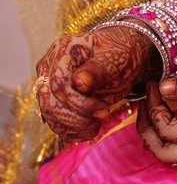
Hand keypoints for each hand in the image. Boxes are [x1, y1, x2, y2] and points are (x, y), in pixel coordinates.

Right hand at [35, 27, 151, 141]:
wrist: (121, 57)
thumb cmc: (119, 52)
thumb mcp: (115, 57)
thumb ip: (98, 69)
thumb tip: (79, 83)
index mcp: (63, 51)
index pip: (58, 84)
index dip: (79, 103)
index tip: (103, 108)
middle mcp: (50, 67)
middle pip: (49, 102)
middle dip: (76, 118)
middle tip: (102, 116)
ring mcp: (49, 84)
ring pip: (49, 115)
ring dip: (74, 127)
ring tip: (98, 123)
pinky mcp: (55, 100)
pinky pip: (56, 123)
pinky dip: (73, 132)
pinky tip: (92, 129)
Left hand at [137, 68, 176, 162]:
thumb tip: (163, 86)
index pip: (167, 128)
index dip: (154, 105)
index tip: (154, 83)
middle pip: (163, 153)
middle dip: (147, 130)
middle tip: (143, 105)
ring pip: (173, 155)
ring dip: (158, 136)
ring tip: (151, 111)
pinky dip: (172, 136)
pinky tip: (171, 115)